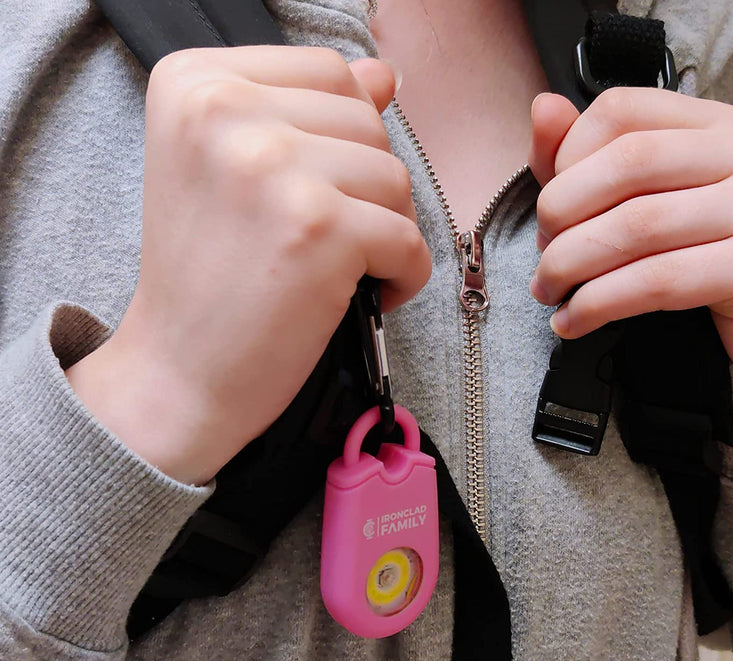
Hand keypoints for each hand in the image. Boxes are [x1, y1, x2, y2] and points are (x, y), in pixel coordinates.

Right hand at [66, 47, 430, 483]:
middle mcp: (225, 110)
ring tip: (338, 269)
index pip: (327, 72)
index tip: (312, 187)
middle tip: (324, 239)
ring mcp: (273, 167)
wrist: (178, 372)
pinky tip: (363, 296)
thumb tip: (384, 76)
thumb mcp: (232, 173)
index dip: (342, 136)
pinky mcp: (319, 227)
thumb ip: (303, 112)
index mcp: (195, 83)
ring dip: (384, 231)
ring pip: (394, 179)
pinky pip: (409, 238)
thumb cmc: (207, 280)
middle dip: (365, 188)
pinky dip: (403, 275)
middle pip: (367, 122)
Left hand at [528, 88, 732, 369]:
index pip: (620, 111)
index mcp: (709, 126)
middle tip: (544, 257)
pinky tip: (573, 321)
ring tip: (549, 292)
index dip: (564, 158)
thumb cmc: (696, 246)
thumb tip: (542, 108)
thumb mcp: (648, 194)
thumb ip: (587, 157)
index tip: (550, 207)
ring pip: (637, 225)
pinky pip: (657, 281)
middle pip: (626, 163)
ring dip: (569, 265)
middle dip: (560, 215)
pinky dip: (598, 304)